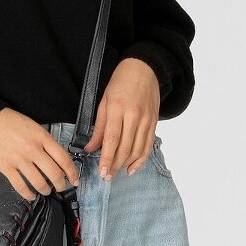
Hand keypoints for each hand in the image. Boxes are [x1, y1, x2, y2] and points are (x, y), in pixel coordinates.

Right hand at [0, 109, 80, 201]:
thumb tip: (57, 161)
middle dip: (61, 185)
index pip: (63, 159)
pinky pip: (20, 186)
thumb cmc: (11, 122)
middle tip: (61, 187)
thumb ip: (46, 142)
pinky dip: (28, 194)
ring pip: (39, 182)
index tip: (75, 179)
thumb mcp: (34, 127)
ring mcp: (19, 159)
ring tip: (46, 191)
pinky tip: (32, 195)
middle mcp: (32, 149)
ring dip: (46, 190)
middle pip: (54, 174)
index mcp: (42, 137)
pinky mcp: (6, 167)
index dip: (72, 172)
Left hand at [82, 59, 159, 178]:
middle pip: (125, 148)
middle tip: (106, 176)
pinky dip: (141, 160)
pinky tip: (132, 168)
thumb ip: (98, 127)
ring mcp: (146, 120)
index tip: (102, 171)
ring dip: (126, 165)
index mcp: (118, 109)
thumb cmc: (121, 82)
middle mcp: (134, 116)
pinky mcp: (154, 123)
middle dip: (115, 165)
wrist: (145, 68)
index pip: (112, 139)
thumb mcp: (104, 101)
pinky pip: (148, 146)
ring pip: (137, 150)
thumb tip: (90, 148)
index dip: (107, 158)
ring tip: (116, 173)